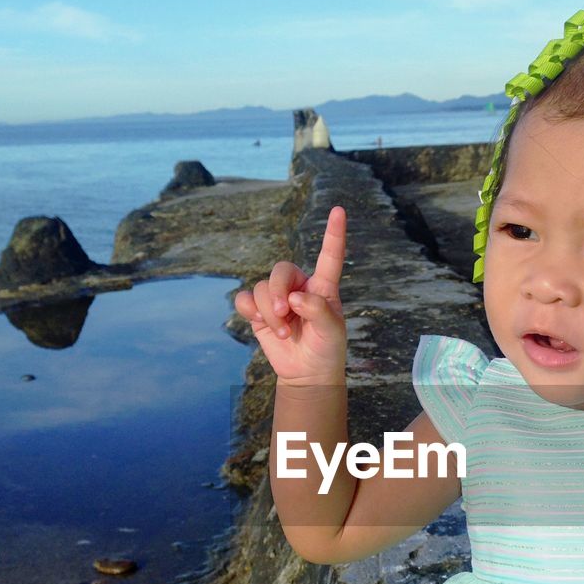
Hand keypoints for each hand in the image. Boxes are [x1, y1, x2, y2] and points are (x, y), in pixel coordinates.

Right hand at [233, 206, 347, 383]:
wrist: (306, 373)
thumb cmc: (326, 349)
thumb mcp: (332, 331)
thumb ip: (318, 311)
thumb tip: (295, 298)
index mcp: (323, 286)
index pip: (329, 256)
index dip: (334, 233)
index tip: (339, 210)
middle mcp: (299, 286)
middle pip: (281, 270)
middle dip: (277, 291)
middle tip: (283, 314)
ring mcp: (277, 298)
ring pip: (262, 288)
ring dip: (269, 312)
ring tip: (284, 333)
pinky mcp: (259, 311)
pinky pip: (244, 299)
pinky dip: (249, 310)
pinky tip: (259, 322)